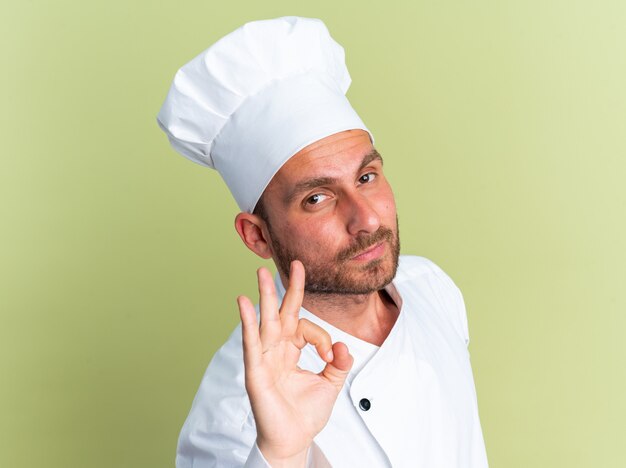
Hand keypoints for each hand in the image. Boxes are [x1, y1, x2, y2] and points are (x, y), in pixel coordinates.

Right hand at [237, 260, 352, 466]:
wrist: (294, 440)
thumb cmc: (305, 413)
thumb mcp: (330, 384)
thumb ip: (339, 362)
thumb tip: (343, 344)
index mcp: (291, 349)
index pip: (305, 327)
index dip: (322, 338)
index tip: (332, 357)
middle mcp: (276, 349)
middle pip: (281, 312)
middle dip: (285, 287)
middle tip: (294, 263)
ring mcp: (264, 358)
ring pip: (265, 321)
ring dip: (264, 296)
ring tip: (261, 273)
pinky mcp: (255, 371)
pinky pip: (251, 343)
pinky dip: (247, 322)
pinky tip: (243, 303)